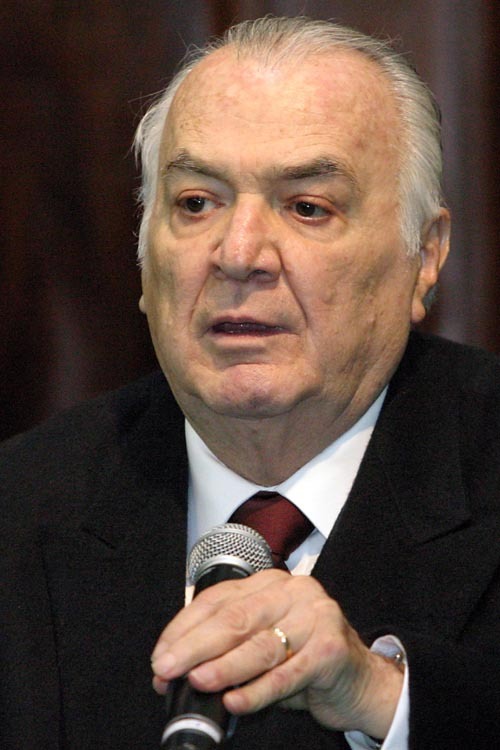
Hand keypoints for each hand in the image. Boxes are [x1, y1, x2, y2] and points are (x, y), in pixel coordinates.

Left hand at [151, 569, 403, 738]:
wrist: (359, 681)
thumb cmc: (303, 660)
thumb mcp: (262, 645)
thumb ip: (225, 649)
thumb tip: (175, 670)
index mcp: (269, 584)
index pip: (217, 600)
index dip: (184, 628)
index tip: (161, 655)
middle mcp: (292, 592)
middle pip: (235, 618)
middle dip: (195, 646)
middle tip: (167, 669)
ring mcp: (315, 616)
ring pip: (260, 644)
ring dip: (224, 667)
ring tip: (197, 681)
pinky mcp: (331, 648)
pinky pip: (287, 674)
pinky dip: (257, 691)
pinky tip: (235, 702)